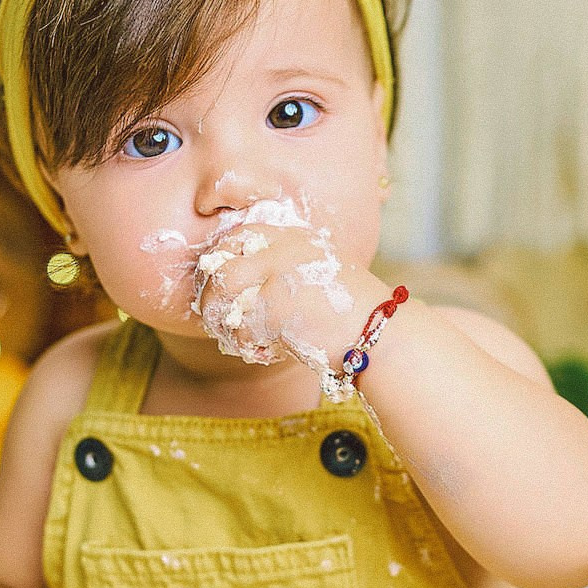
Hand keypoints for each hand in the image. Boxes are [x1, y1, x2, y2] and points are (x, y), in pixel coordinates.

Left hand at [191, 220, 376, 371]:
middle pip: (221, 263)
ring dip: (220, 320)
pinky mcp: (275, 308)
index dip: (221, 262)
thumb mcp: (316, 272)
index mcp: (293, 236)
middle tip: (216, 316)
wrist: (378, 334)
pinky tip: (264, 352)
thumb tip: (228, 285)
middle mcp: (283, 249)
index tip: (223, 287)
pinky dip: (245, 345)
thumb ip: (280, 268)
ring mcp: (278, 276)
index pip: (237, 236)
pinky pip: (239, 327)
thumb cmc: (349, 311)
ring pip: (221, 292)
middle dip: (210, 293)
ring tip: (235, 338)